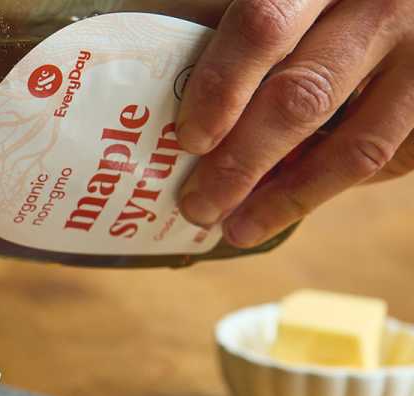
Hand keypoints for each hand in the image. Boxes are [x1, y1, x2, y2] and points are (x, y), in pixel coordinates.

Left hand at [175, 0, 413, 247]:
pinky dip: (337, 186)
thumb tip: (151, 83)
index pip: (262, 26)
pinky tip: (290, 202)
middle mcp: (382, 7)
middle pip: (303, 96)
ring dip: (289, 198)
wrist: (401, 0)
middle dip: (241, 163)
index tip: (189, 139)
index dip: (221, 86)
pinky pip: (394, 158)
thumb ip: (228, 22)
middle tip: (197, 204)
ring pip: (357, 146)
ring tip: (237, 228)